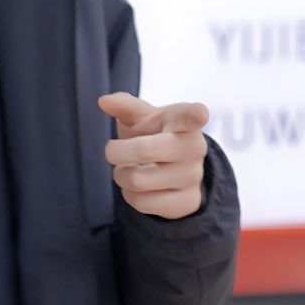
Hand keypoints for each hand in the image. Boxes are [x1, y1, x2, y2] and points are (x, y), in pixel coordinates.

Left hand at [98, 93, 209, 220]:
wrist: (176, 167)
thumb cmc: (156, 134)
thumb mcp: (143, 117)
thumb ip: (125, 106)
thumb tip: (104, 101)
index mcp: (185, 120)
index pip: (192, 115)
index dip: (196, 114)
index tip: (200, 113)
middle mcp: (194, 147)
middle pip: (143, 151)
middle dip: (116, 152)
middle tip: (111, 150)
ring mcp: (193, 176)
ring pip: (137, 181)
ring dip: (121, 175)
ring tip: (128, 169)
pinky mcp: (188, 202)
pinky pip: (142, 203)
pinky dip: (130, 195)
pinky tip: (139, 188)